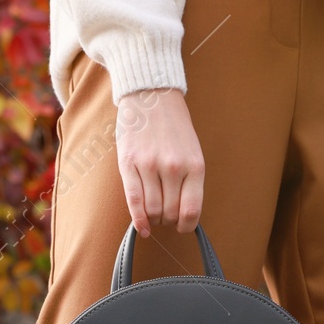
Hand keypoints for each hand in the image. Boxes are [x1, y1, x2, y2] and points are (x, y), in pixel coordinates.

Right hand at [114, 87, 204, 237]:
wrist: (152, 96)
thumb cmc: (174, 127)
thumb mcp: (192, 152)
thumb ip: (190, 180)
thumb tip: (184, 214)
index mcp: (195, 165)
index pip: (191, 210)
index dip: (186, 225)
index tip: (182, 226)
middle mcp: (174, 167)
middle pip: (170, 213)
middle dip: (168, 220)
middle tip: (165, 215)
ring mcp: (150, 166)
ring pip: (152, 210)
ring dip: (153, 219)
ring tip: (153, 212)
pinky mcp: (129, 163)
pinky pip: (133, 200)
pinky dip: (138, 219)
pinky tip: (141, 227)